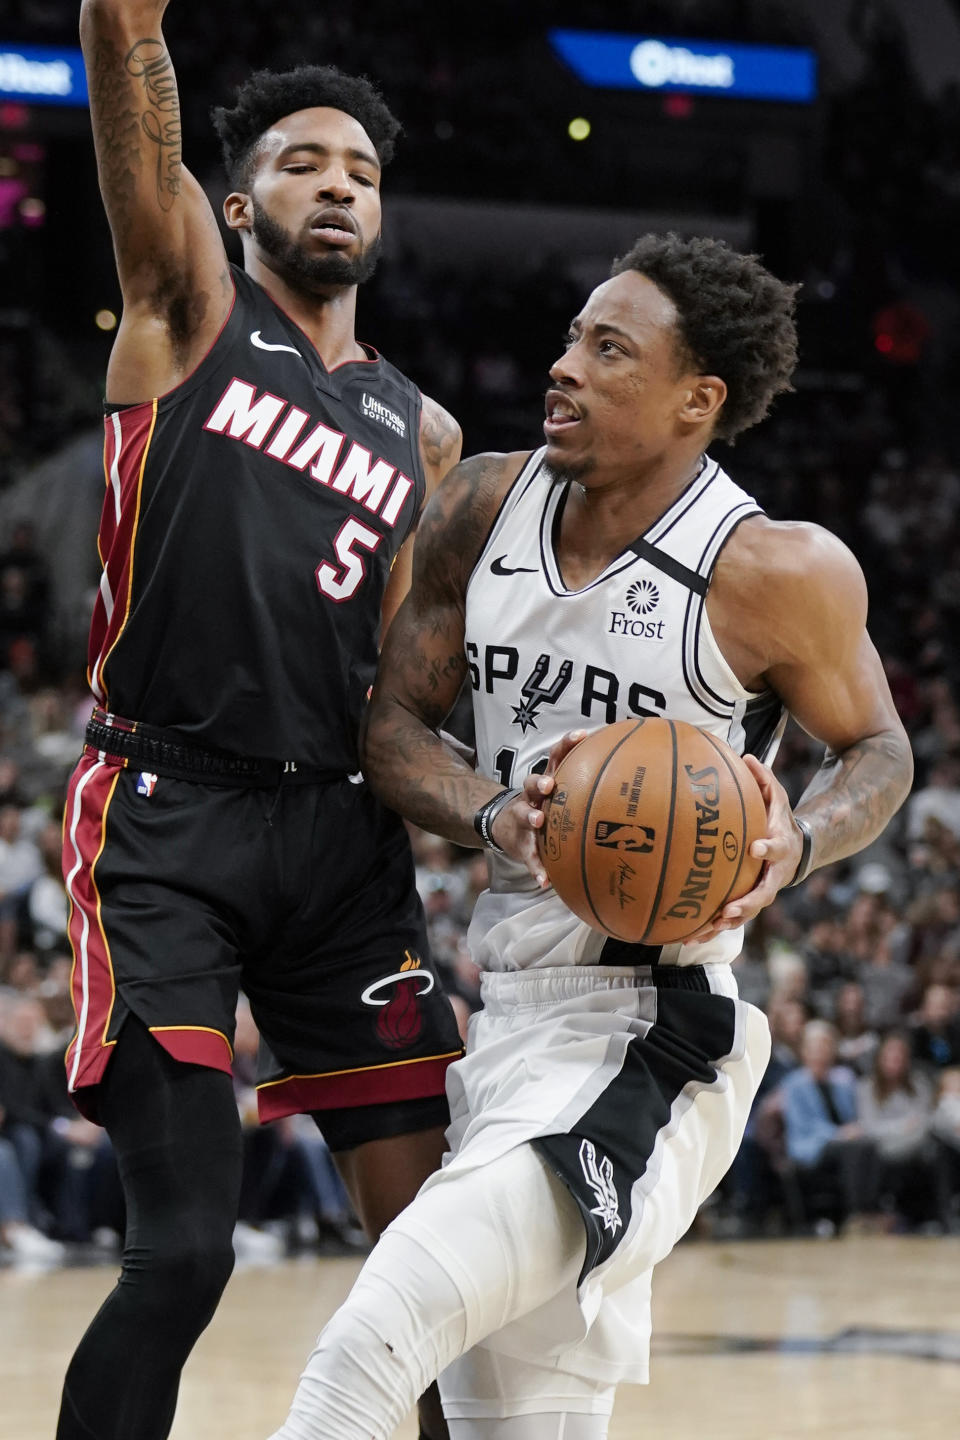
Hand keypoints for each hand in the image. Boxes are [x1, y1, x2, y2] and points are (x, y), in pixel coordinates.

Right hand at [490, 730, 587, 884]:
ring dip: (531, 816)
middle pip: (532, 783)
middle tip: (549, 786)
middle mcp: (533, 797)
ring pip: (524, 814)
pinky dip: (536, 868)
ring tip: (538, 821)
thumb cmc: (545, 807)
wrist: (505, 828)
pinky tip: (545, 880)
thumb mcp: (560, 793)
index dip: (567, 744)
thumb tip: (633, 779)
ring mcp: (524, 819)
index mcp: (547, 782)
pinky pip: (529, 857)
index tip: (581, 735)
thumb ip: (588, 786)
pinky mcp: (521, 843)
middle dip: (540, 782)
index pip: (556, 756)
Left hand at [688, 753, 803, 941]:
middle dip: (747, 903)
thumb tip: (745, 754)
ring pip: (746, 913)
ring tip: (704, 930)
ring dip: (726, 924)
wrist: (798, 848)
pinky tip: (687, 936)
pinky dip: (712, 928)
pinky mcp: (748, 901)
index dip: (768, 850)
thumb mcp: (778, 795)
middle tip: (729, 910)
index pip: (778, 848)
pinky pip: (730, 918)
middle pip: (764, 894)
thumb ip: (763, 778)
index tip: (755, 849)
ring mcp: (762, 891)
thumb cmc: (779, 818)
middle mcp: (774, 875)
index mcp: (780, 847)